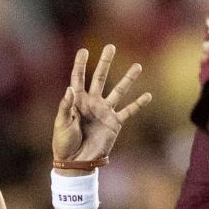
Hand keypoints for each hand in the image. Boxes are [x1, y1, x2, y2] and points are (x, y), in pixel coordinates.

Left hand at [52, 44, 151, 163]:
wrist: (76, 161)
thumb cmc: (64, 142)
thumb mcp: (61, 124)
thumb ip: (66, 106)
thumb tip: (70, 88)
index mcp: (77, 101)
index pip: (78, 78)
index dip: (80, 64)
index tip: (84, 50)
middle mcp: (92, 102)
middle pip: (99, 78)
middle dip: (105, 63)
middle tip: (111, 47)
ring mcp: (104, 111)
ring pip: (118, 91)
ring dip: (128, 79)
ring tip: (138, 66)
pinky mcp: (114, 123)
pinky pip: (129, 111)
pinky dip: (138, 104)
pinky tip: (147, 95)